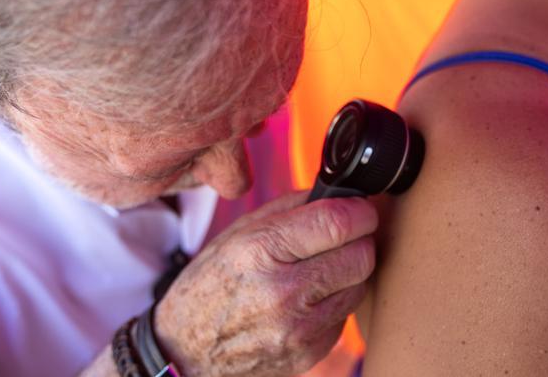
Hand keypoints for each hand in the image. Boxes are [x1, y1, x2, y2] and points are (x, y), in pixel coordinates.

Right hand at [153, 191, 377, 376]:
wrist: (186, 351)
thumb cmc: (212, 285)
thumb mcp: (238, 234)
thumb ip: (290, 210)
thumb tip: (337, 195)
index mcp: (260, 250)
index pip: (338, 223)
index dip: (359, 210)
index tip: (360, 209)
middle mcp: (282, 291)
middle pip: (361, 255)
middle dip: (359, 240)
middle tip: (343, 238)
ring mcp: (298, 328)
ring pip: (360, 285)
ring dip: (350, 273)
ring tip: (321, 268)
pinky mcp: (310, 352)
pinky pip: (345, 315)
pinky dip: (335, 302)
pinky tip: (309, 299)